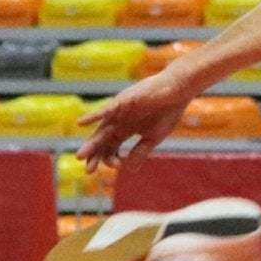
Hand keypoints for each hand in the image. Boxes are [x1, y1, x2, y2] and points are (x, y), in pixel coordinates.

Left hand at [76, 72, 192, 170]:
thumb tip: (128, 170)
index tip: (117, 167)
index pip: (111, 147)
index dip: (109, 159)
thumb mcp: (153, 137)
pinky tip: (82, 123)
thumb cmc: (168, 111)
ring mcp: (119, 111)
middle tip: (88, 170)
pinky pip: (106, 109)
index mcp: (126, 130)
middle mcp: (119, 121)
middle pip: (103, 141)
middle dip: (95, 155)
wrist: (178, 90)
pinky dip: (94, 116)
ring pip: (102, 129)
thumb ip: (140, 152)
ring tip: (82, 155)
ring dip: (92, 143)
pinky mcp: (124, 101)